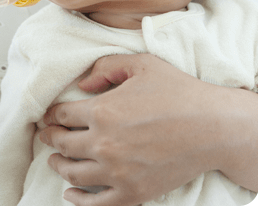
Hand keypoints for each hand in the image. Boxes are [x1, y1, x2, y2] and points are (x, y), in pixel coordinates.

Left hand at [40, 54, 227, 205]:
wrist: (211, 127)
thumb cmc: (177, 91)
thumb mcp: (141, 65)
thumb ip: (106, 67)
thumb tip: (82, 84)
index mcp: (103, 110)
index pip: (63, 115)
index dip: (51, 115)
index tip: (48, 116)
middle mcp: (104, 143)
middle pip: (63, 144)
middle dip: (50, 138)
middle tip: (46, 135)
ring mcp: (117, 172)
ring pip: (73, 174)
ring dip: (59, 166)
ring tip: (55, 160)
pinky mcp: (132, 193)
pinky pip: (95, 204)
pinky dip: (78, 201)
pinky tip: (70, 195)